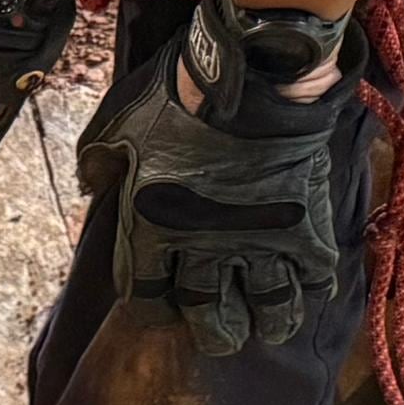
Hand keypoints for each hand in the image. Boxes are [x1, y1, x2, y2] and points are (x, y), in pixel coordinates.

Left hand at [73, 0, 352, 356]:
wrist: (253, 72)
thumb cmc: (181, 94)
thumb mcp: (119, 123)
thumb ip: (100, 159)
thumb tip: (90, 181)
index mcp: (153, 231)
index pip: (147, 298)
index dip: (155, 309)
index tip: (166, 305)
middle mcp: (204, 249)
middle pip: (209, 318)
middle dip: (216, 332)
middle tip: (224, 332)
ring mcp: (258, 241)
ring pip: (267, 308)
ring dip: (269, 322)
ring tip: (270, 327)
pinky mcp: (304, 226)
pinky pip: (313, 275)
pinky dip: (312, 286)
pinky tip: (310, 287)